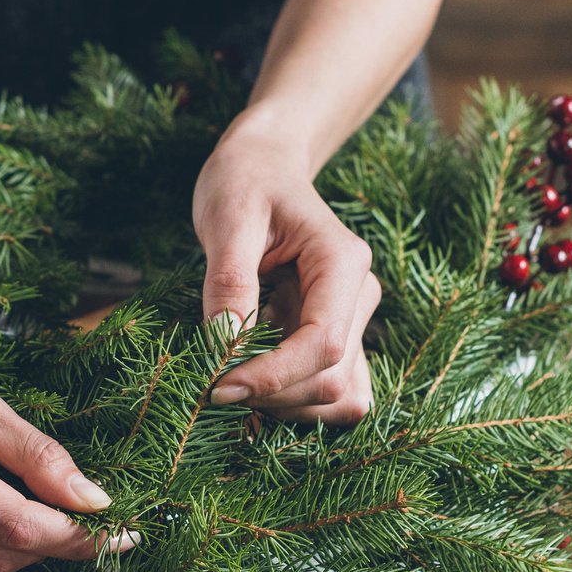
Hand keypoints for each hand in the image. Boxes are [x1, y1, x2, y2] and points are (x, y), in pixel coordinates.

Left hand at [191, 114, 380, 422]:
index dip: (273, 377)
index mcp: (342, 262)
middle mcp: (359, 295)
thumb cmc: (245, 182)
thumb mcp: (228, 218)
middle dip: (272, 395)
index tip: (218, 386)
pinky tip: (256, 384)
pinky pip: (333, 391)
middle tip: (213, 382)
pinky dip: (295, 401)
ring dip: (284, 404)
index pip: (323, 345)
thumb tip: (225, 344)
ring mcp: (353, 318)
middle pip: (332, 379)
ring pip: (338, 396)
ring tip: (233, 378)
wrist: (263, 166)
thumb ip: (230, 281)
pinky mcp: (338, 335)